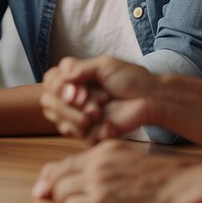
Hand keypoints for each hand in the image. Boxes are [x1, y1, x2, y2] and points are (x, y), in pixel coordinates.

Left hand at [30, 140, 201, 202]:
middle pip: (56, 179)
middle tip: (50, 198)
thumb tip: (69, 170)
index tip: (41, 186)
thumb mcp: (121, 154)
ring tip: (77, 202)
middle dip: (52, 190)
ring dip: (65, 200)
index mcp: (99, 150)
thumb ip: (96, 159)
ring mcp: (98, 184)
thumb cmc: (151, 170)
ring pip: (61, 193)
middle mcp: (95, 165)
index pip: (61, 164)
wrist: (174, 184)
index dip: (47, 177)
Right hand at [41, 55, 156, 143]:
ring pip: (63, 124)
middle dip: (69, 108)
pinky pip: (82, 138)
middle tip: (93, 106)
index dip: (59, 91)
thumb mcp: (104, 65)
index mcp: (73, 79)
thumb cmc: (130, 78)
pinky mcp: (93, 133)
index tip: (78, 91)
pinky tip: (110, 125)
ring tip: (101, 112)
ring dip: (80, 119)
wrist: (152, 99)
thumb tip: (61, 76)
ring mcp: (81, 117)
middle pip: (50, 106)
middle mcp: (73, 98)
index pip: (49, 85)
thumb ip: (79, 69)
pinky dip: (96, 131)